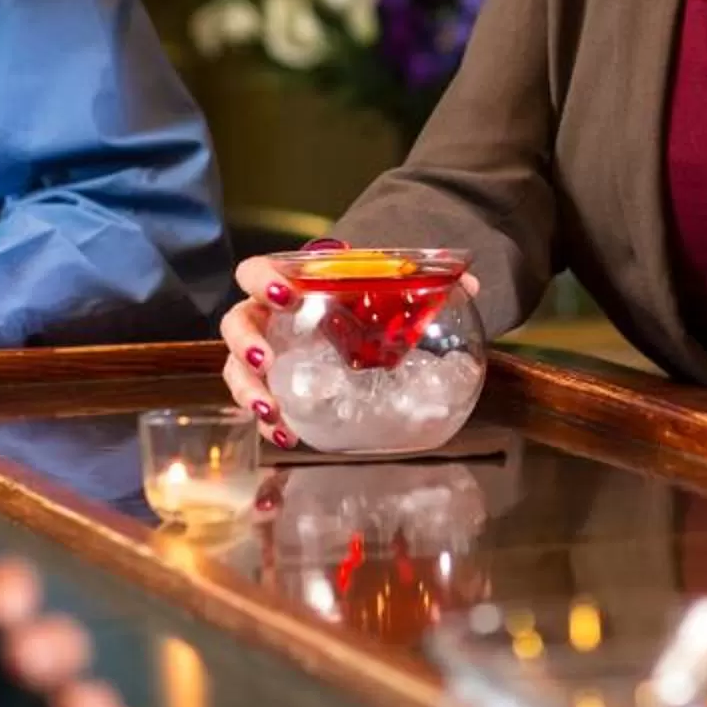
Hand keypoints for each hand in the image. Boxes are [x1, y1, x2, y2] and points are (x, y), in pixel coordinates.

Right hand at [217, 252, 480, 451]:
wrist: (358, 307)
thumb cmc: (361, 290)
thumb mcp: (386, 280)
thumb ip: (425, 279)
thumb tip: (469, 282)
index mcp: (290, 281)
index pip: (257, 271)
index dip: (261, 280)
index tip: (284, 294)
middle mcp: (269, 316)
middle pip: (237, 323)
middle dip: (245, 343)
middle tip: (266, 360)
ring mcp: (268, 351)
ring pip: (237, 369)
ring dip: (248, 391)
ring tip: (273, 412)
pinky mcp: (277, 384)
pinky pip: (260, 403)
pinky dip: (267, 422)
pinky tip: (286, 436)